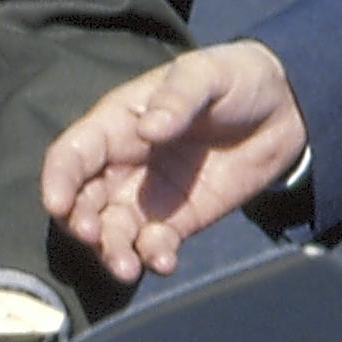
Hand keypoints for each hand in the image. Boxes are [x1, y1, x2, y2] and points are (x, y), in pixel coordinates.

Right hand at [40, 42, 307, 282]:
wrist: (283, 111)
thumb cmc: (234, 78)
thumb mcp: (207, 74)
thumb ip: (178, 97)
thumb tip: (148, 127)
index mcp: (117, 123)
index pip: (72, 153)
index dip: (58, 178)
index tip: (57, 203)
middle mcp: (123, 164)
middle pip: (83, 201)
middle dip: (80, 223)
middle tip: (95, 237)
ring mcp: (147, 196)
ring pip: (112, 232)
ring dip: (112, 252)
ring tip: (128, 267)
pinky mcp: (176, 221)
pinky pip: (153, 246)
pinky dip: (152, 259)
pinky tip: (166, 262)